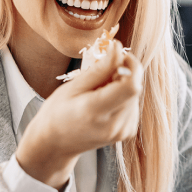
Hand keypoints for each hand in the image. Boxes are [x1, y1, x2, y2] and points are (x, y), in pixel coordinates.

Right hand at [15, 40, 142, 189]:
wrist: (55, 143)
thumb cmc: (58, 112)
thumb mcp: (73, 86)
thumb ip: (99, 69)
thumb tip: (118, 48)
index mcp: (96, 111)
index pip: (131, 86)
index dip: (131, 66)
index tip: (119, 55)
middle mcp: (113, 125)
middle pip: (134, 88)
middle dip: (124, 73)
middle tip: (102, 73)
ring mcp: (122, 132)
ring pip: (135, 95)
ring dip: (122, 86)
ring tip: (99, 91)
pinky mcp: (127, 132)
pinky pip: (133, 105)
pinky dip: (123, 98)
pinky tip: (105, 102)